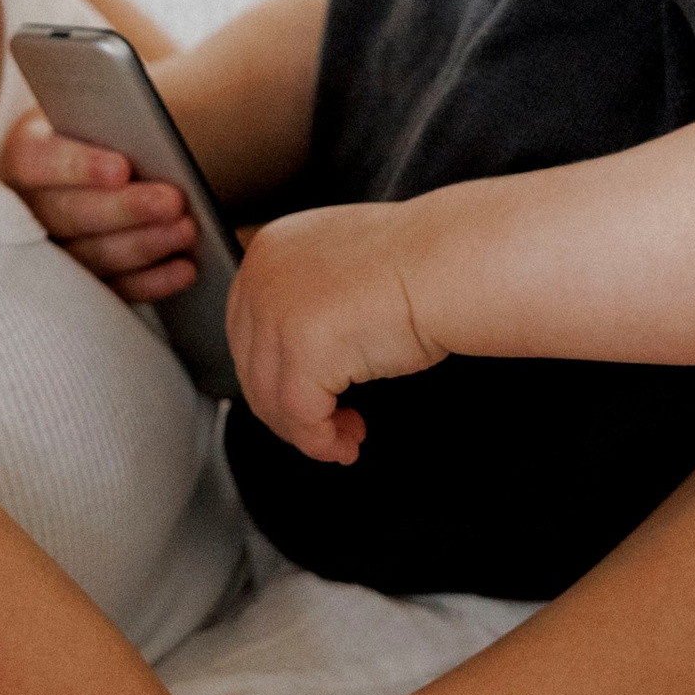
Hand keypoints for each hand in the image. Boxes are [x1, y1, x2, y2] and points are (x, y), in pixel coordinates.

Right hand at [0, 110, 199, 305]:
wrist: (82, 170)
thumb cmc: (93, 136)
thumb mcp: (91, 118)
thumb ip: (108, 123)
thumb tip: (150, 135)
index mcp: (22, 157)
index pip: (37, 162)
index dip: (78, 167)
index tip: (121, 168)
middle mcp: (26, 209)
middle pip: (69, 215)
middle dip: (125, 210)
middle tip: (173, 202)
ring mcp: (49, 253)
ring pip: (90, 256)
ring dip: (143, 245)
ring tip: (187, 231)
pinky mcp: (78, 285)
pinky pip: (112, 289)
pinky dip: (151, 282)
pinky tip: (184, 269)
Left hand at [226, 203, 444, 465]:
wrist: (449, 263)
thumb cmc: (419, 263)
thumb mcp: (341, 268)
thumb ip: (308, 299)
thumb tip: (300, 357)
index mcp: (270, 251)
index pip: (246, 330)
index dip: (276, 374)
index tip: (305, 395)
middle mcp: (263, 279)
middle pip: (254, 368)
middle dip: (290, 409)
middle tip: (329, 425)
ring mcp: (277, 315)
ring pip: (272, 399)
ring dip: (308, 431)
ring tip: (345, 437)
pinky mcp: (303, 352)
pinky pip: (301, 418)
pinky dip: (322, 441)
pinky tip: (347, 443)